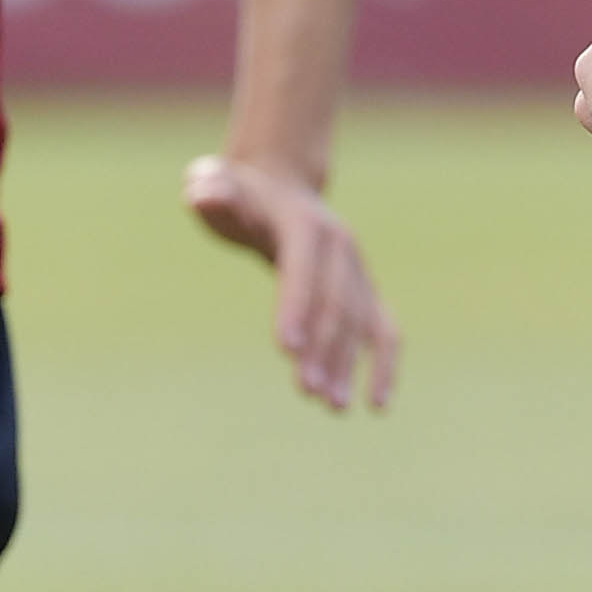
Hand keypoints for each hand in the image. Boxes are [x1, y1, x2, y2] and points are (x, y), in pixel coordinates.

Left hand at [181, 153, 401, 410]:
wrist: (279, 186)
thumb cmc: (237, 195)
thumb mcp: (216, 184)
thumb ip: (212, 192)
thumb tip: (206, 196)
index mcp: (304, 225)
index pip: (302, 269)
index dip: (295, 305)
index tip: (285, 348)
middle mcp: (339, 247)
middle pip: (335, 302)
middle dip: (323, 347)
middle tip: (308, 391)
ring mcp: (357, 270)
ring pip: (360, 322)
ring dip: (349, 364)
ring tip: (334, 407)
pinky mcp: (365, 292)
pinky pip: (383, 330)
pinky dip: (385, 364)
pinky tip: (377, 404)